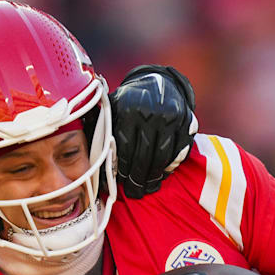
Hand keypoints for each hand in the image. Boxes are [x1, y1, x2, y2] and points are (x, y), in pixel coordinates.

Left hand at [109, 64, 196, 197]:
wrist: (159, 81)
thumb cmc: (130, 101)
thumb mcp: (113, 107)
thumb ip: (100, 126)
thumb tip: (87, 155)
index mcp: (129, 109)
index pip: (124, 147)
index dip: (122, 168)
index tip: (119, 182)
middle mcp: (151, 113)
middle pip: (143, 155)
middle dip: (137, 178)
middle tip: (134, 192)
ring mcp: (171, 118)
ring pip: (161, 156)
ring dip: (153, 176)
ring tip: (147, 188)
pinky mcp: (186, 123)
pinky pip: (178, 151)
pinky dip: (169, 166)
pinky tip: (161, 175)